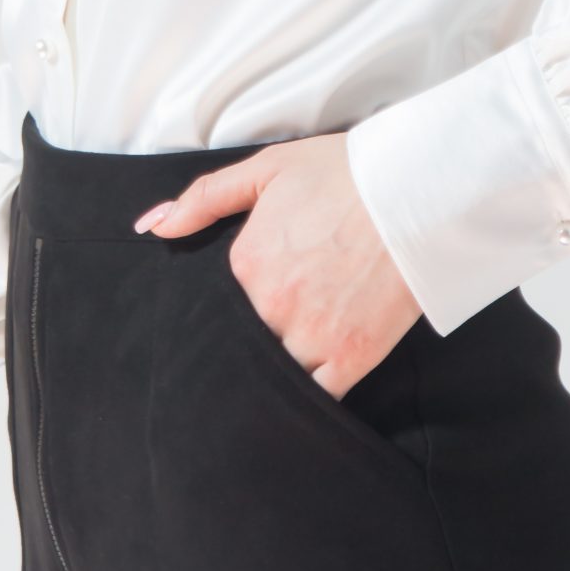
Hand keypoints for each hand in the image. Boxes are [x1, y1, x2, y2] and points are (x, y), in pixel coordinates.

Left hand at [135, 132, 421, 397]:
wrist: (417, 190)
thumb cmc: (344, 174)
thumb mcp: (267, 170)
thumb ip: (204, 198)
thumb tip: (152, 226)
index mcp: (246, 262)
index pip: (215, 305)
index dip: (222, 312)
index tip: (234, 313)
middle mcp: (270, 304)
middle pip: (241, 344)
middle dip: (241, 348)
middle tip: (250, 349)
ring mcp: (311, 335)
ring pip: (272, 375)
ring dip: (267, 377)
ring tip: (267, 381)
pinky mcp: (351, 357)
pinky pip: (314, 397)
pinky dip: (303, 400)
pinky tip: (297, 400)